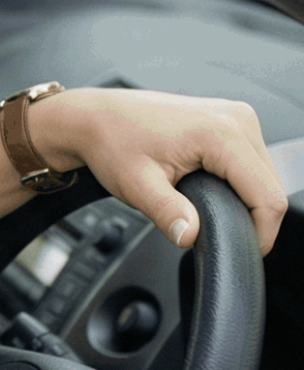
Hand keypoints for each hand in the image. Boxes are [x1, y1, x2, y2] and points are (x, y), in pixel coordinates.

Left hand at [29, 87, 287, 254]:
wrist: (99, 117)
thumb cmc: (114, 142)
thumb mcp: (136, 185)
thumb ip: (167, 212)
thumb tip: (190, 236)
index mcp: (222, 133)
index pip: (267, 196)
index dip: (260, 233)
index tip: (239, 252)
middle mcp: (238, 119)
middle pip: (271, 188)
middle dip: (252, 219)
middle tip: (214, 235)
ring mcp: (239, 117)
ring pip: (266, 176)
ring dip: (246, 202)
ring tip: (206, 211)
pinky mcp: (233, 122)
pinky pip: (252, 164)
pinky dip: (240, 185)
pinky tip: (211, 192)